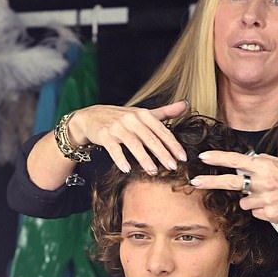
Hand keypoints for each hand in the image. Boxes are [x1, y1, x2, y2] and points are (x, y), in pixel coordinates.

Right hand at [67, 99, 188, 173]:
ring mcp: (117, 127)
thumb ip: (165, 112)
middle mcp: (131, 119)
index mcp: (143, 114)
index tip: (183, 158)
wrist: (91, 117)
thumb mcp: (143, 113)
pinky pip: (114, 149)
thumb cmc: (121, 118)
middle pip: (150, 138)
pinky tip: (127, 170)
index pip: (162, 130)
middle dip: (162, 154)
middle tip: (173, 167)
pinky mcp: (104, 135)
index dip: (173, 144)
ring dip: (144, 159)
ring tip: (153, 171)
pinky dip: (120, 159)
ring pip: (134, 144)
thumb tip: (186, 104)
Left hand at [192, 149, 277, 226]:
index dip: (218, 159)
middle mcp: (264, 181)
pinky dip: (262, 211)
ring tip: (271, 198)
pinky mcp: (270, 214)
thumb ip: (264, 163)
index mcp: (266, 166)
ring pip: (244, 202)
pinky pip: (256, 213)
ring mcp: (266, 199)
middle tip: (194, 182)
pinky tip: (276, 207)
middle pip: (230, 182)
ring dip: (251, 201)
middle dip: (210, 182)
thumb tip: (248, 161)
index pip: (237, 160)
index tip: (203, 158)